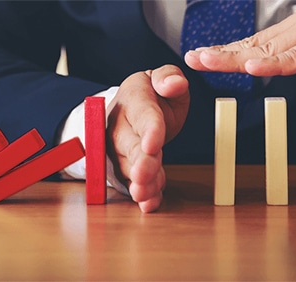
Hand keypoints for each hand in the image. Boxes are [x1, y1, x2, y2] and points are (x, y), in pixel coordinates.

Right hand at [107, 65, 189, 212]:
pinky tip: (150, 204)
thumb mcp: (161, 79)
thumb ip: (168, 77)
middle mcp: (121, 125)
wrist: (129, 110)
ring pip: (129, 167)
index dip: (149, 130)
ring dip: (140, 182)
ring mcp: (120, 148)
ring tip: (145, 194)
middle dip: (138, 162)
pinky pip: (133, 182)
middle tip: (143, 175)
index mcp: (133, 98)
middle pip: (130, 145)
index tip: (154, 143)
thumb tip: (175, 83)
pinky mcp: (125, 167)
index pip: (143, 115)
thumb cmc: (152, 95)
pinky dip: (143, 194)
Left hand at [184, 3, 295, 85]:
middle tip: (193, 59)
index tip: (202, 58)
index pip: (255, 43)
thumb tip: (278, 68)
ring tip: (208, 60)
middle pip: (253, 44)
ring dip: (235, 56)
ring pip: (268, 48)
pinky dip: (274, 64)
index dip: (226, 52)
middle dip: (220, 53)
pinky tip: (253, 67)